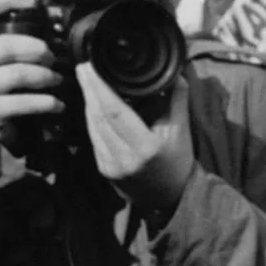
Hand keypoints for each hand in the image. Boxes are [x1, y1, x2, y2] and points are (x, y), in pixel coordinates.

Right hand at [0, 0, 65, 135]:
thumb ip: (3, 32)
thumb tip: (42, 7)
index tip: (31, 1)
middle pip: (8, 45)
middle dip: (38, 49)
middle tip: (51, 57)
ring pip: (20, 74)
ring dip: (46, 76)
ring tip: (57, 79)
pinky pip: (24, 103)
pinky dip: (47, 103)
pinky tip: (57, 104)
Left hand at [77, 63, 192, 218]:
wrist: (171, 198)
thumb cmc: (179, 163)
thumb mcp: (182, 131)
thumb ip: (177, 100)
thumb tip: (176, 73)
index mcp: (145, 148)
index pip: (115, 112)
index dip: (100, 88)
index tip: (91, 68)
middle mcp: (124, 158)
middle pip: (98, 117)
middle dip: (89, 89)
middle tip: (83, 67)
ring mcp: (111, 167)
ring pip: (93, 127)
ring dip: (88, 102)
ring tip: (86, 81)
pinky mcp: (104, 170)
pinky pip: (94, 138)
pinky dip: (92, 119)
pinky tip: (92, 105)